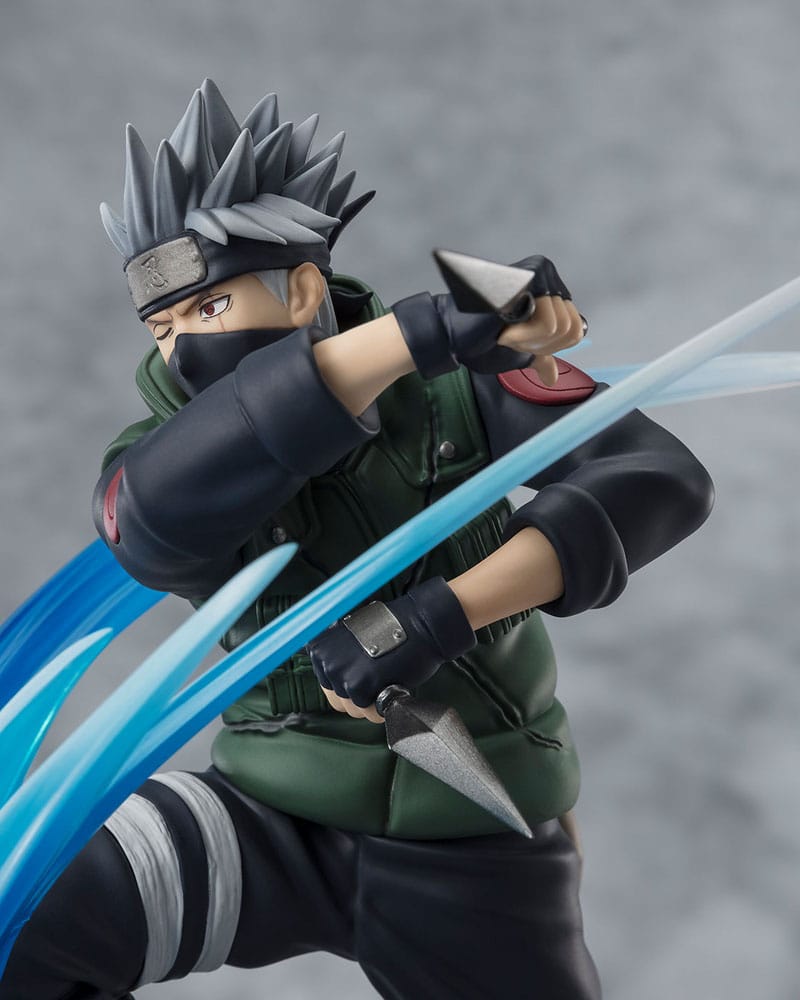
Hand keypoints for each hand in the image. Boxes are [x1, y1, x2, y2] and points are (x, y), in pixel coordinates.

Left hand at [307, 577, 475, 721]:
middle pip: (337, 699)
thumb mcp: (354, 636)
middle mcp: (325, 660)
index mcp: (319, 647)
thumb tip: (336, 679)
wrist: (422, 624)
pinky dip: (383, 705)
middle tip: (379, 677)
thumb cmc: (395, 629)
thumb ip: (339, 657)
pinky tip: (393, 685)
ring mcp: (340, 672)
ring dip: (372, 702)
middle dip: (360, 695)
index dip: (350, 681)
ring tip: (387, 679)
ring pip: (353, 708)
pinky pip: (369, 711)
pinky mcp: (359, 686)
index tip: (365, 671)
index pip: (326, 682)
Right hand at [392, 254, 583, 379]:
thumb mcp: (519, 350)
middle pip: (571, 328)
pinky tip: (503, 328)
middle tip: (510, 336)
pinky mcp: (527, 281)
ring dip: (529, 340)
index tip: (520, 341)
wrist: (450, 334)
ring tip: (505, 330)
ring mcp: (537, 274)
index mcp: (548, 285)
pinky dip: (525, 337)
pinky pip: (547, 324)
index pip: (577, 328)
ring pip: (560, 328)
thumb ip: (539, 357)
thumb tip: (552, 376)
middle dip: (539, 345)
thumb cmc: (479, 339)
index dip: (550, 347)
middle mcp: (547, 272)